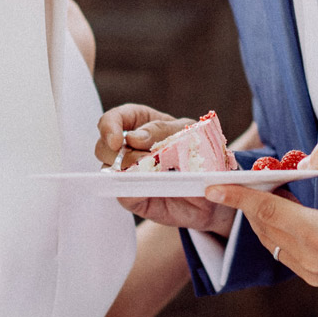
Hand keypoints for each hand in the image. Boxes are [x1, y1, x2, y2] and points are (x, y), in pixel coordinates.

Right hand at [97, 103, 236, 233]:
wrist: (215, 187)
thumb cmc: (200, 151)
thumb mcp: (188, 132)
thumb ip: (161, 131)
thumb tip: (132, 138)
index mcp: (140, 124)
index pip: (113, 119)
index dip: (109, 127)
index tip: (118, 141)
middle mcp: (128, 148)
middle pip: (103, 147)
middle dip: (120, 154)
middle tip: (146, 159)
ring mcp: (128, 174)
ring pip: (108, 171)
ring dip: (128, 171)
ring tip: (154, 173)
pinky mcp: (134, 197)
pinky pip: (123, 194)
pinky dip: (132, 191)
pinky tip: (149, 189)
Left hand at [204, 139, 317, 285]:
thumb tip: (298, 164)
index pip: (268, 210)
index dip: (237, 196)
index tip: (212, 187)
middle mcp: (314, 260)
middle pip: (264, 225)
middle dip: (250, 200)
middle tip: (244, 177)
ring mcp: (314, 273)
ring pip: (271, 240)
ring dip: (263, 214)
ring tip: (266, 189)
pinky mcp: (317, 277)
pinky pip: (283, 251)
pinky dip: (277, 229)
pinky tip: (284, 209)